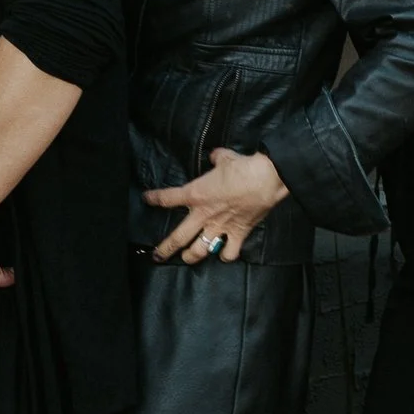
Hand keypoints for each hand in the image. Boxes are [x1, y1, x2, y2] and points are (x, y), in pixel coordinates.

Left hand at [144, 147, 286, 263]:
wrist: (265, 178)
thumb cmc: (243, 167)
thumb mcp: (224, 158)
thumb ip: (216, 159)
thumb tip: (216, 156)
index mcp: (196, 194)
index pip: (167, 198)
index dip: (154, 198)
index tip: (147, 199)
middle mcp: (203, 215)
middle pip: (177, 238)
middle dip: (164, 249)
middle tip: (157, 256)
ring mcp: (220, 227)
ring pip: (199, 251)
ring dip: (191, 256)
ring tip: (187, 257)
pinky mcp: (238, 234)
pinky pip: (228, 253)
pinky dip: (225, 255)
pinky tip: (223, 253)